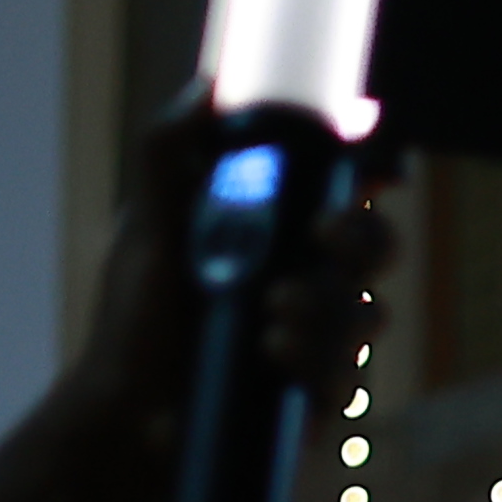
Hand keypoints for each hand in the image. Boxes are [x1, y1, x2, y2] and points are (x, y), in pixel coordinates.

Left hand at [53, 98, 397, 501]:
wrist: (125, 416)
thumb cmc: (133, 322)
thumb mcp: (148, 227)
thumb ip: (172, 151)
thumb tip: (213, 84)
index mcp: (276, 234)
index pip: (344, 193)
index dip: (370, 174)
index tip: (371, 167)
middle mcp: (306, 283)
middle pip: (376, 248)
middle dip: (362, 239)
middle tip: (322, 235)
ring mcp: (317, 342)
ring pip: (367, 313)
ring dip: (327, 306)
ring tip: (271, 312)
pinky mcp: (316, 397)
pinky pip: (348, 377)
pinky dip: (316, 361)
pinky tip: (274, 357)